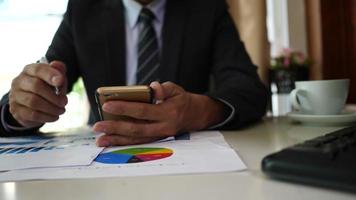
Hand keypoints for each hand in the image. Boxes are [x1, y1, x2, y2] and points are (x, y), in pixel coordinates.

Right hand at [8, 61, 67, 127]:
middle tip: (64, 102)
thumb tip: (58, 65)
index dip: (50, 74)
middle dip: (54, 96)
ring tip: (61, 110)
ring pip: (34, 102)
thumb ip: (58, 71)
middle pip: (36, 86)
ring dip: (52, 108)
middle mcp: (19, 81)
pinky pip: (32, 114)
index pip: (38, 69)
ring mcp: (15, 96)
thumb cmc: (46, 88)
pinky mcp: (16, 110)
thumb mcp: (54, 79)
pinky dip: (47, 116)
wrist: (32, 105)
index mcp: (29, 70)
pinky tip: (55, 116)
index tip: (61, 81)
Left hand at [93, 81, 225, 145]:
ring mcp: (160, 136)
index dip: (124, 108)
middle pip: (136, 129)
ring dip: (117, 140)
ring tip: (100, 139)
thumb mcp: (176, 89)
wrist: (197, 116)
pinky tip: (111, 142)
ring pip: (136, 139)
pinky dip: (124, 143)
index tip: (107, 105)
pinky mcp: (157, 139)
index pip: (142, 110)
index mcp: (168, 112)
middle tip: (98, 126)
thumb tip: (152, 88)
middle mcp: (164, 127)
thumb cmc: (182, 100)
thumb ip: (163, 88)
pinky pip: (139, 142)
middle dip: (115, 128)